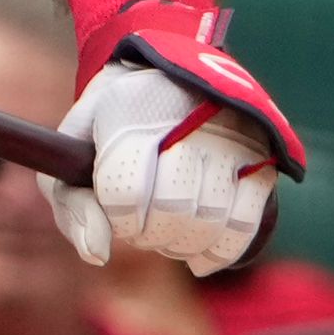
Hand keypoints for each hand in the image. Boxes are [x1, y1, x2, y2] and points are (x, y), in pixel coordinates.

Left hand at [46, 59, 278, 272]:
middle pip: (173, 210)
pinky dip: (220, 252)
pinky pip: (246, 225)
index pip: (128, 192)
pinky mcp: (261, 159)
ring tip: (169, 232)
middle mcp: (188, 121)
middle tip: (144, 226)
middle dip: (151, 234)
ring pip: (210, 222)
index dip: (120, 219)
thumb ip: (72, 206)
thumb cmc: (108, 128)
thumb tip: (98, 254)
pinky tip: (199, 255)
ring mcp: (231, 139)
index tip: (119, 213)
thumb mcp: (72, 154)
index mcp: (133, 112)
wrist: (165, 79)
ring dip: (182, 245)